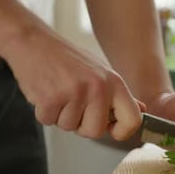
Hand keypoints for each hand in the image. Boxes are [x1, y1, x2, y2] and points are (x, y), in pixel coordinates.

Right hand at [5, 29, 143, 140]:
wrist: (33, 41)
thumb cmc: (67, 59)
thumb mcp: (101, 72)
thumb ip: (119, 95)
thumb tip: (142, 110)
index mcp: (115, 83)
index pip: (133, 120)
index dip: (122, 132)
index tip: (111, 129)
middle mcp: (98, 88)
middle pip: (95, 132)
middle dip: (82, 125)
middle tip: (74, 106)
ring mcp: (75, 93)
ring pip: (69, 127)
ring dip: (61, 116)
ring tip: (59, 93)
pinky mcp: (51, 98)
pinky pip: (49, 122)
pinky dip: (44, 113)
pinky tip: (45, 93)